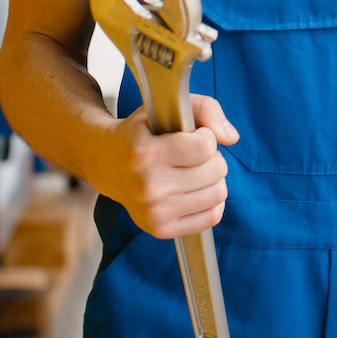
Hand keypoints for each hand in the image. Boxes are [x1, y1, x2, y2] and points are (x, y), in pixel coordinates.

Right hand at [93, 95, 238, 239]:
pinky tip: (193, 190)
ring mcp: (154, 212)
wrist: (105, 162)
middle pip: (216, 170)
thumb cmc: (143, 133)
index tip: (192, 135)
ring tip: (192, 172)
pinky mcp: (160, 229)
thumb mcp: (167, 107)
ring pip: (218, 194)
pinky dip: (210, 202)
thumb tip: (231, 138)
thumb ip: (205, 108)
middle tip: (191, 155)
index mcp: (146, 153)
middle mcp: (148, 186)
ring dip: (212, 179)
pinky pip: (212, 217)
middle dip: (211, 158)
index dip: (205, 136)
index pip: (206, 146)